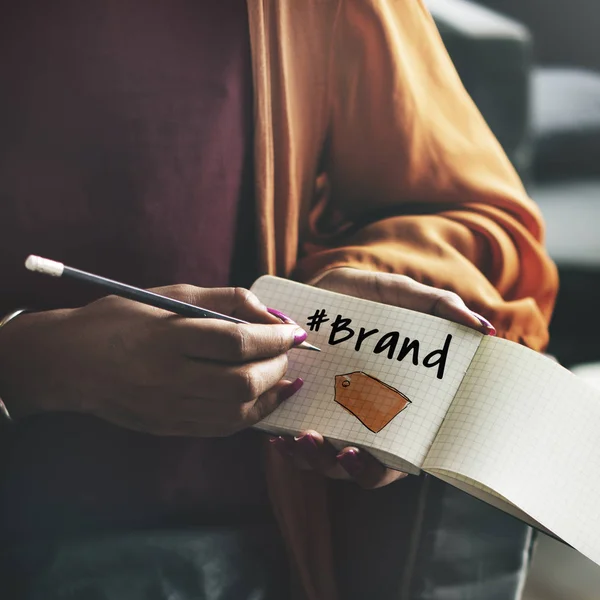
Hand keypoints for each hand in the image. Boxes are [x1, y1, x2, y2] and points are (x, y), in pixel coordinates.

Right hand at [0, 286, 305, 436]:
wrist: (70, 362)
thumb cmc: (123, 317)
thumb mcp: (172, 295)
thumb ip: (226, 301)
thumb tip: (273, 317)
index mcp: (167, 337)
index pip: (236, 342)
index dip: (274, 337)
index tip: (293, 331)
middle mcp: (168, 378)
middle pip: (242, 383)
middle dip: (277, 367)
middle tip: (286, 351)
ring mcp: (168, 409)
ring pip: (237, 413)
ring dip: (272, 394)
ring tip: (284, 375)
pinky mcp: (168, 427)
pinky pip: (222, 428)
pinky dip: (252, 414)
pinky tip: (263, 396)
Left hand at [269, 268, 494, 487]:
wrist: (319, 287)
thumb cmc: (366, 298)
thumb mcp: (401, 294)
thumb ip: (438, 306)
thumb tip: (484, 328)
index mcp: (394, 405)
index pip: (400, 454)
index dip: (388, 465)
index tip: (376, 456)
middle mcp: (363, 420)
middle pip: (362, 466)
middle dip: (350, 467)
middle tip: (339, 450)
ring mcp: (329, 419)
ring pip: (323, 461)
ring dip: (313, 459)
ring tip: (302, 438)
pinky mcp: (299, 411)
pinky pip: (292, 442)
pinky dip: (286, 446)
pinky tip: (277, 434)